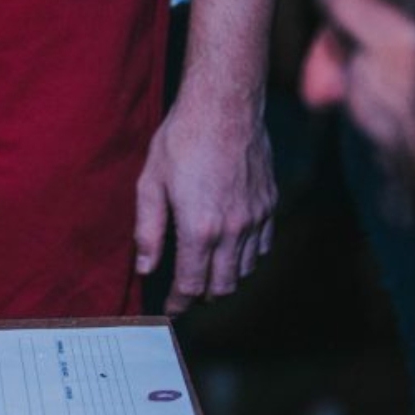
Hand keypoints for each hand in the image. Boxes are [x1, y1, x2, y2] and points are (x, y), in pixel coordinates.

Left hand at [134, 90, 275, 307]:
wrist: (225, 105)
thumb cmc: (182, 138)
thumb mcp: (151, 182)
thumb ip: (148, 229)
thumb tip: (145, 266)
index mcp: (199, 228)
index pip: (191, 285)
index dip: (179, 302)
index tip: (171, 308)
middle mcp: (232, 230)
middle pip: (222, 286)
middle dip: (202, 295)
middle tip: (186, 291)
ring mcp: (255, 219)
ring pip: (245, 270)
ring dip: (225, 278)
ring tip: (207, 271)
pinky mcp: (269, 205)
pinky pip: (263, 247)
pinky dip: (248, 257)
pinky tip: (233, 248)